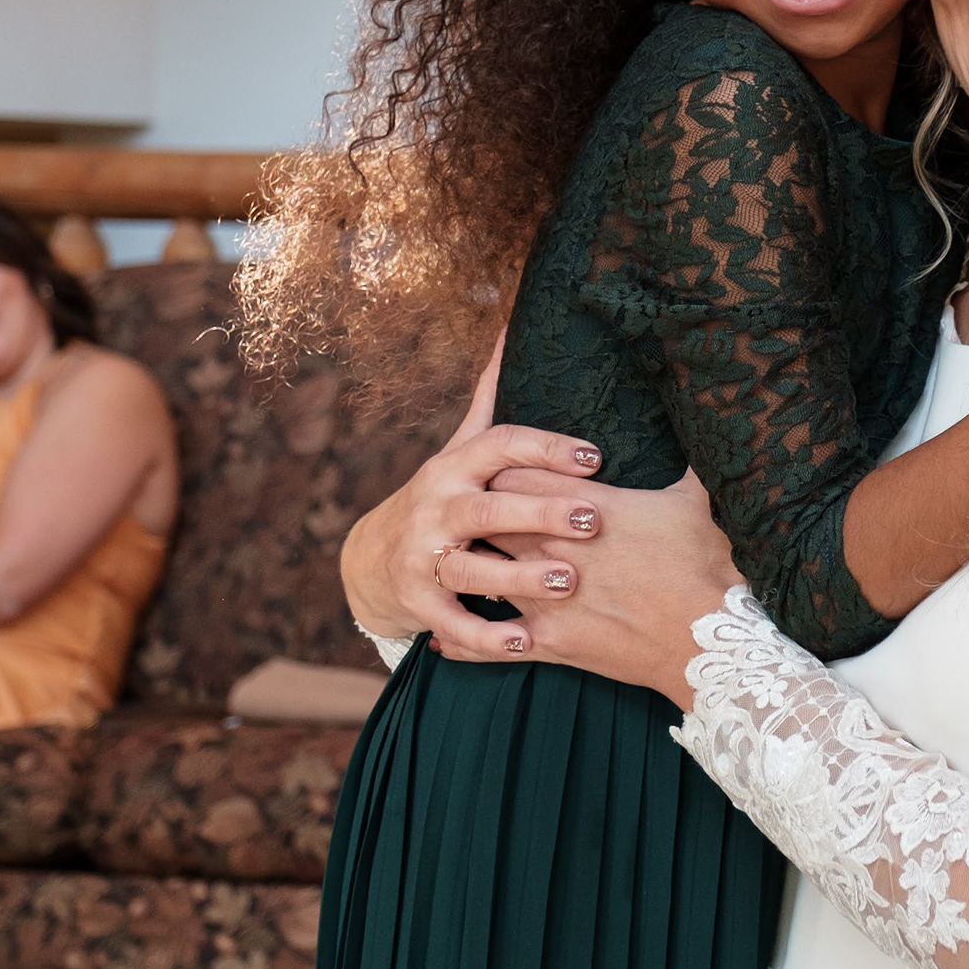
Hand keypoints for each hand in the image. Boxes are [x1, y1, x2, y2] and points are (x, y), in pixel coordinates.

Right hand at [339, 334, 611, 644]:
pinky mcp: (417, 602)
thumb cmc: (441, 496)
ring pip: (472, 567)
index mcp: (455, 465)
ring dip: (520, 577)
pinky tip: (526, 642)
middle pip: (491, 507)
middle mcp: (436, 507)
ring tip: (569, 581)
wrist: (372, 559)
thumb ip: (489, 396)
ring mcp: (422, 556)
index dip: (547, 447)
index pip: (500, 445)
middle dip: (543, 512)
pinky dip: (488, 635)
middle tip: (596, 519)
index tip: (597, 455)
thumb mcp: (459, 446)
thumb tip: (513, 326)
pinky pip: (454, 622)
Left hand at [437, 470, 737, 708]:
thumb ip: (686, 456)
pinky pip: (489, 639)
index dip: (507, 463)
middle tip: (473, 500)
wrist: (710, 644)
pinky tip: (445, 635)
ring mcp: (547, 597)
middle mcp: (557, 548)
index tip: (501, 461)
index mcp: (589, 507)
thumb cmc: (707, 568)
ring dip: (470, 563)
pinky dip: (464, 636)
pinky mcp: (549, 641)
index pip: (520, 470)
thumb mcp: (699, 500)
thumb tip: (696, 412)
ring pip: (483, 570)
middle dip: (482, 505)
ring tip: (456, 557)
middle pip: (493, 513)